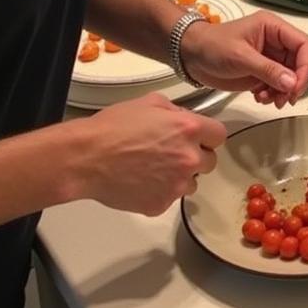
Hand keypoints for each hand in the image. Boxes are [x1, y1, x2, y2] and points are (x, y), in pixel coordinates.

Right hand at [78, 93, 227, 214]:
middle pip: (210, 161)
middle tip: (172, 151)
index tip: (200, 137)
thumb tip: (185, 119)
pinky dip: (160, 191)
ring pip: (192, 182)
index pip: (219, 135)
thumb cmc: (114, 128)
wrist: (87, 158)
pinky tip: (142, 180)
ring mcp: (176, 185)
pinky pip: (170, 198)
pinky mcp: (161, 204)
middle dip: (195, 155)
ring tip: (154, 167)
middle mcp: (188, 158)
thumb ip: (176, 111)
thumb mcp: (150, 103)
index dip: (208, 135)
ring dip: (180, 176)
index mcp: (189, 129)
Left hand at [179, 10, 307, 108]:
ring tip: (268, 100)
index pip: (303, 44)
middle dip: (294, 83)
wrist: (191, 56)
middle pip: (299, 62)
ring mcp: (269, 57)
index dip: (305, 66)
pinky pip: (277, 85)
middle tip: (285, 99)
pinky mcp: (261, 71)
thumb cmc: (213, 46)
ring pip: (290, 76)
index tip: (297, 87)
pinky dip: (273, 94)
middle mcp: (275, 41)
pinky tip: (259, 97)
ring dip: (283, 91)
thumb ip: (268, 70)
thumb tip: (292, 83)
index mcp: (273, 27)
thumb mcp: (240, 57)